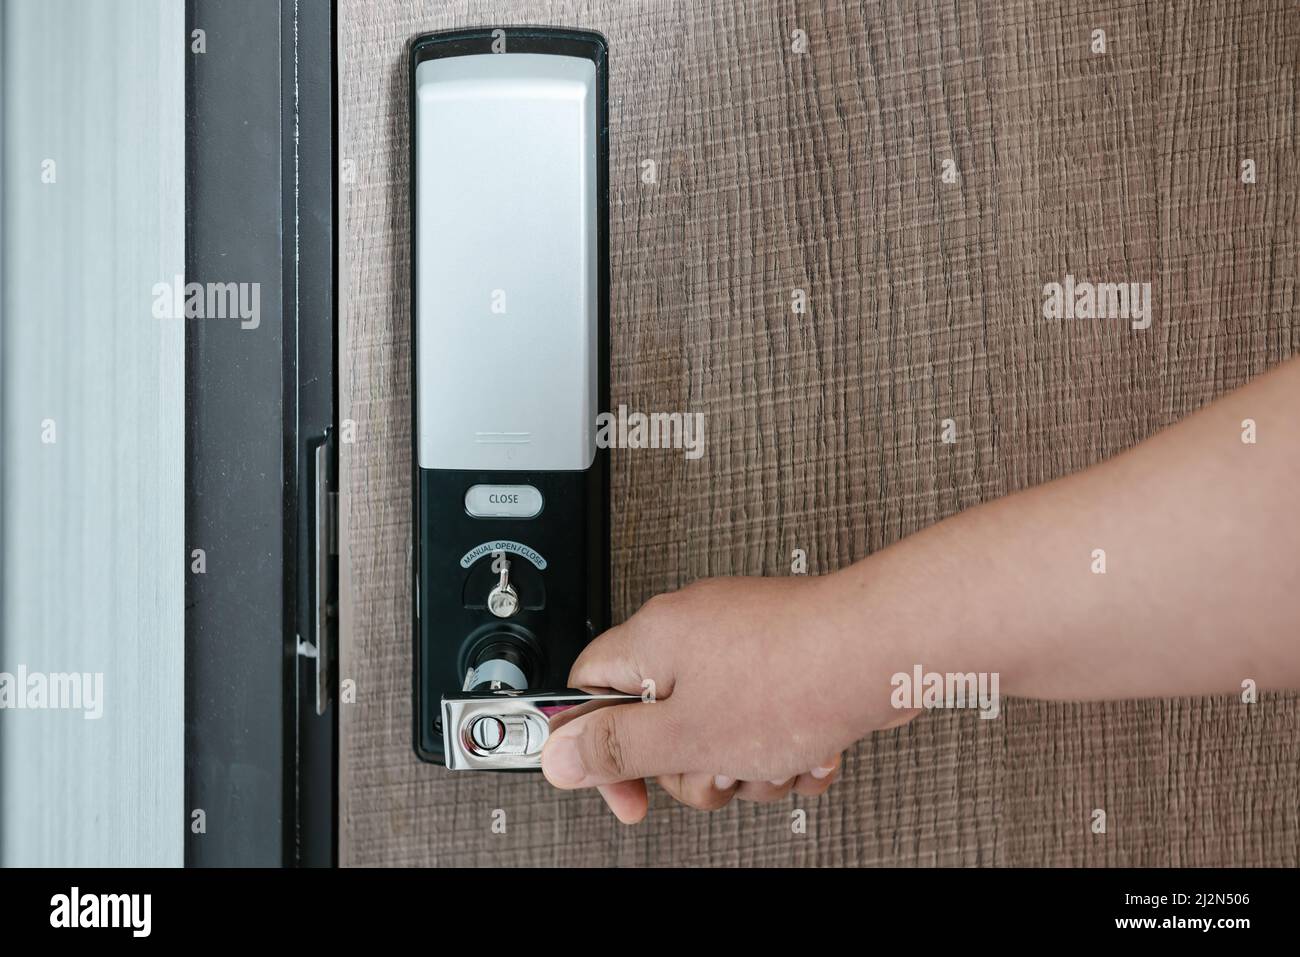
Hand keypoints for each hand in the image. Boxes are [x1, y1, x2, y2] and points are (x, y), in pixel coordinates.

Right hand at [539, 575, 918, 821]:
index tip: (627, 789)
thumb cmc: (797, 676)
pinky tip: (810, 748)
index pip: (589, 691)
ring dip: (749, 765)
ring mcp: (743, 645)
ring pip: (718, 732)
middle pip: (659, 724)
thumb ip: (617, 748)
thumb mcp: (687, 735)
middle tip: (721, 767)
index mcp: (654, 638)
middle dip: (695, 766)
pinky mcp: (784, 660)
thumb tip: (559, 756)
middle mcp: (694, 632)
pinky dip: (785, 745)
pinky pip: (763, 721)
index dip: (599, 748)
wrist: (887, 650)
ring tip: (778, 756)